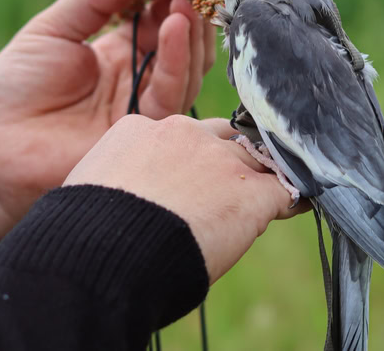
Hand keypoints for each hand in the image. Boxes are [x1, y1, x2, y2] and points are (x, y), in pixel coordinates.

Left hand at [0, 0, 216, 241]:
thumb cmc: (13, 87)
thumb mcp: (54, 28)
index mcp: (121, 54)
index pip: (161, 21)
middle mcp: (139, 81)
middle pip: (183, 46)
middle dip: (189, 11)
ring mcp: (142, 109)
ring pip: (186, 71)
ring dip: (188, 33)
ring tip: (183, 0)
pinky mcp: (140, 134)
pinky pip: (170, 96)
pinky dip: (176, 60)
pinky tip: (173, 28)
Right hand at [64, 115, 307, 283]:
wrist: (105, 254)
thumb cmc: (87, 237)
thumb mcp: (95, 191)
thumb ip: (122, 181)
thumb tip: (133, 201)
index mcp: (138, 130)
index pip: (177, 135)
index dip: (188, 160)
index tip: (189, 182)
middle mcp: (182, 133)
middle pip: (221, 137)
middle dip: (227, 159)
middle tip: (228, 189)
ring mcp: (219, 159)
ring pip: (254, 157)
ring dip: (260, 175)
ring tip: (269, 195)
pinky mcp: (248, 190)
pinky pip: (284, 187)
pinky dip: (292, 197)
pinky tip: (297, 206)